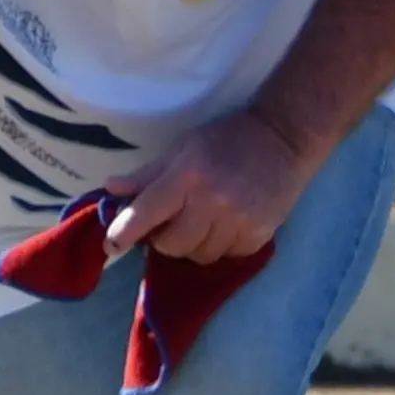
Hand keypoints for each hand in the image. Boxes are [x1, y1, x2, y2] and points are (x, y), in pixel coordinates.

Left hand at [101, 110, 314, 263]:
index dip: (124, 232)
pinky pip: (226, 256)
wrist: (283, 139)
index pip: (146, 212)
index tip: (111, 245)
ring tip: (200, 222)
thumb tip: (111, 189)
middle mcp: (212, 201)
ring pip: (199, 256)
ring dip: (192, 245)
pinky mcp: (259, 235)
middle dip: (163, 239)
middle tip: (170, 223)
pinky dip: (220, 245)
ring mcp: (238, 221)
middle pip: (171, 244)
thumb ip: (147, 175)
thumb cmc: (226, 140)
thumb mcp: (182, 148)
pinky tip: (225, 225)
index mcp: (187, 175)